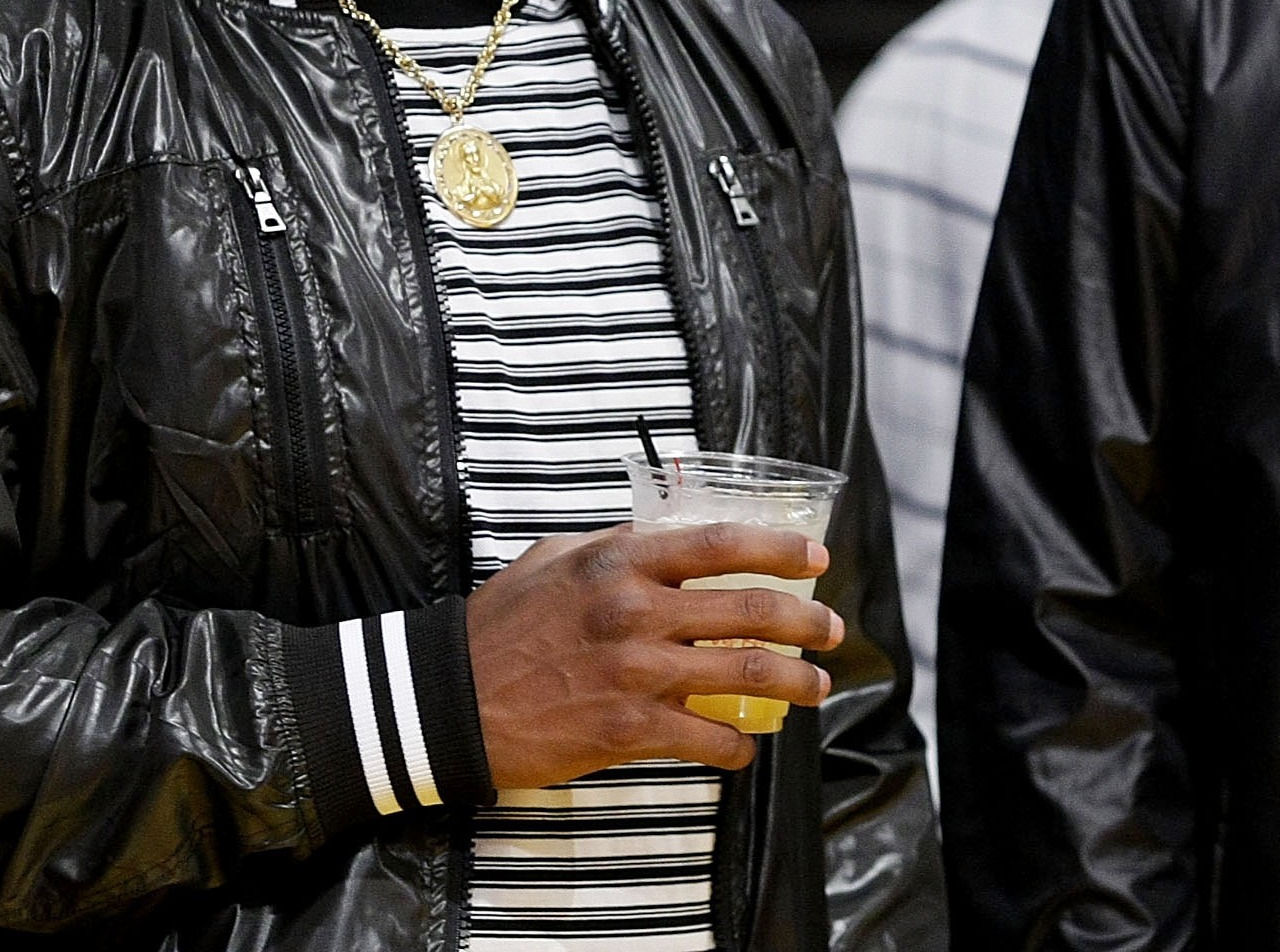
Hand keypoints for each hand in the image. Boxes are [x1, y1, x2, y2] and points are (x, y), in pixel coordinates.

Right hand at [465, 522, 843, 788]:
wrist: (448, 699)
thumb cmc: (501, 624)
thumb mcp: (555, 559)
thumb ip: (616, 544)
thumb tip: (669, 533)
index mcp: (621, 558)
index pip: (723, 541)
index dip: (781, 548)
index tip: (817, 559)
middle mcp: (636, 609)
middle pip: (751, 610)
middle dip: (806, 622)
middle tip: (831, 631)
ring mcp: (636, 672)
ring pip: (745, 674)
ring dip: (793, 683)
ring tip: (815, 688)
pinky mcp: (628, 730)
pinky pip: (708, 738)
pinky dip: (738, 745)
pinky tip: (744, 746)